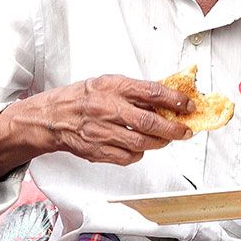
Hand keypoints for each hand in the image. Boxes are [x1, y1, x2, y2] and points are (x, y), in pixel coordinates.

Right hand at [0, 75, 193, 177]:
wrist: (52, 117)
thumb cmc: (83, 98)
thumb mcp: (109, 83)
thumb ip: (136, 90)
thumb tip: (168, 97)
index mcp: (113, 87)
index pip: (152, 92)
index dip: (175, 100)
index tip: (188, 105)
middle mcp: (108, 109)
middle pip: (150, 123)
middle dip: (174, 129)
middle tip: (186, 130)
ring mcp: (102, 132)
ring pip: (142, 143)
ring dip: (160, 143)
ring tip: (167, 138)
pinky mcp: (98, 151)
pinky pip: (128, 157)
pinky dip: (140, 153)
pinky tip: (140, 146)